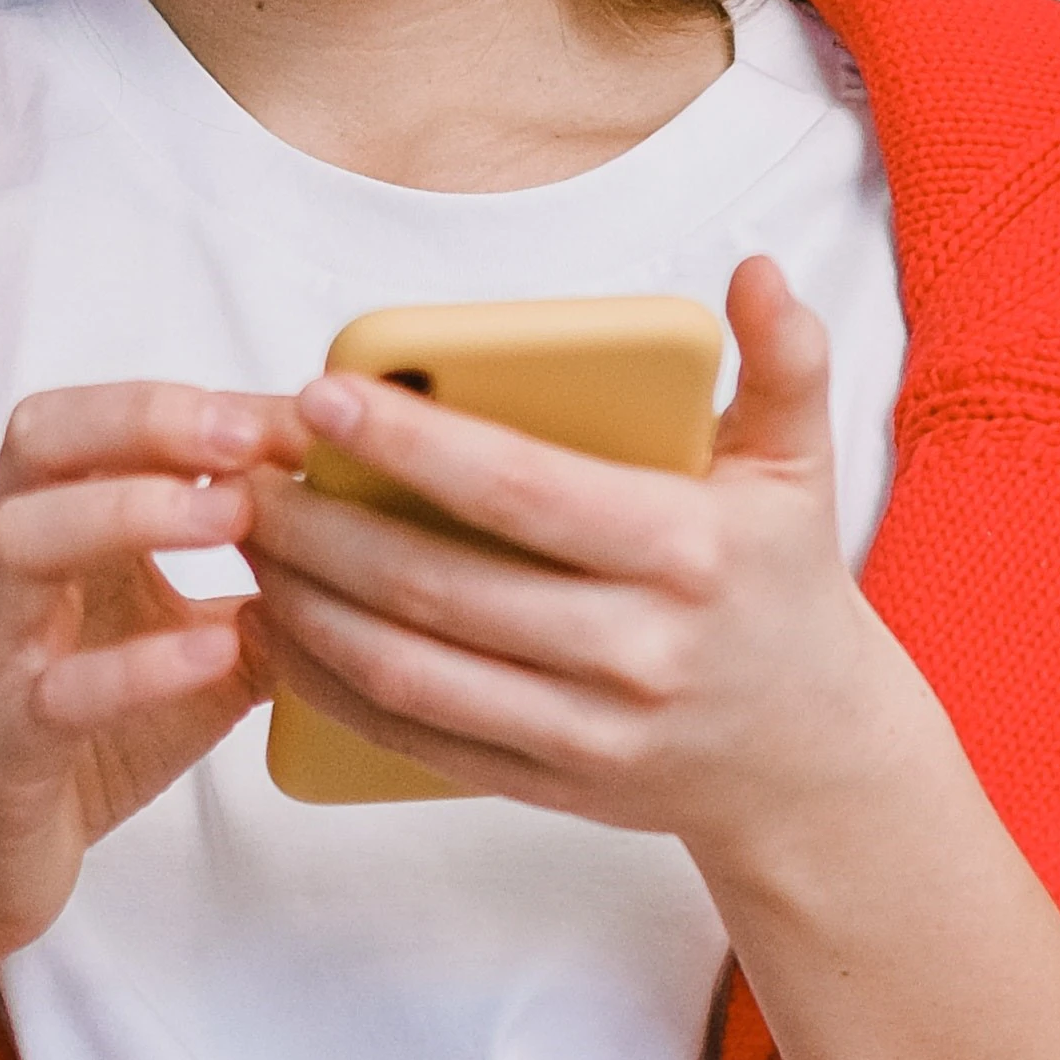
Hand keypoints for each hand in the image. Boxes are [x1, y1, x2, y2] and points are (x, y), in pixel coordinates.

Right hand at [0, 382, 284, 965]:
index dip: (197, 404)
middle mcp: (2, 571)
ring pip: (23, 542)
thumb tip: (374, 535)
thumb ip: (264, 591)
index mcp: (46, 529)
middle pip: (39, 441)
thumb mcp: (191, 647)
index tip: (298, 412)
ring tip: (235, 515)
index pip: (101, 421)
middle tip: (250, 437)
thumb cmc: (86, 738)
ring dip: (130, 513)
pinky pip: (53, 694)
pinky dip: (136, 667)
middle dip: (147, 421)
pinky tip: (214, 649)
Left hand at [236, 257, 952, 865]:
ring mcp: (589, 732)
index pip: (522, 489)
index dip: (412, 443)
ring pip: (409, 672)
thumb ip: (784, 362)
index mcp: (686, 551)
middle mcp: (635, 650)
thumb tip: (755, 269)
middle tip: (247, 475)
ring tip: (252, 546)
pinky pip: (414, 740)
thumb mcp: (801, 470)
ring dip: (308, 610)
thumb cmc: (784, 588)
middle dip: (323, 529)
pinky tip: (283, 634)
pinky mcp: (548, 789)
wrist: (812, 761)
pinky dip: (331, 690)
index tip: (322, 395)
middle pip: (440, 585)